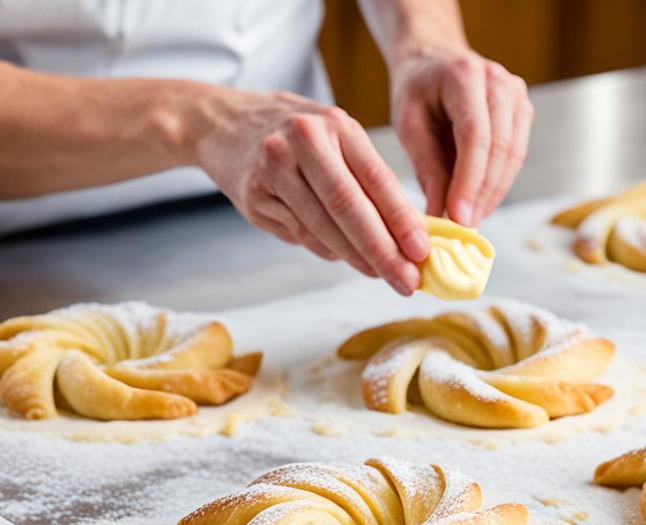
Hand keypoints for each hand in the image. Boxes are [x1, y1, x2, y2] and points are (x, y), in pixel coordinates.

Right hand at [193, 89, 427, 295]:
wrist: (222, 122)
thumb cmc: (294, 132)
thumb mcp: (334, 136)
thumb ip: (367, 176)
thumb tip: (407, 232)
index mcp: (334, 125)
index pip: (377, 180)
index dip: (402, 221)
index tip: (422, 252)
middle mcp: (302, 142)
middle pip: (349, 208)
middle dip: (383, 252)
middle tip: (407, 282)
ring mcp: (273, 170)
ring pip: (322, 228)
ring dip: (356, 259)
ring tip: (382, 275)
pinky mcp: (253, 196)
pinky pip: (299, 234)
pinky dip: (326, 250)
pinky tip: (343, 257)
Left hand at [391, 46, 533, 226]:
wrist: (433, 61)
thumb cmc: (416, 91)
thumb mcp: (408, 125)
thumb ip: (426, 167)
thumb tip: (439, 214)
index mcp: (465, 75)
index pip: (476, 136)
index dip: (469, 181)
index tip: (458, 217)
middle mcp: (499, 81)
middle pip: (501, 148)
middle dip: (483, 194)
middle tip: (464, 227)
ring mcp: (517, 95)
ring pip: (514, 155)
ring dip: (493, 194)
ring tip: (470, 221)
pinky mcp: (522, 112)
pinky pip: (516, 156)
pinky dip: (498, 184)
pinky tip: (479, 203)